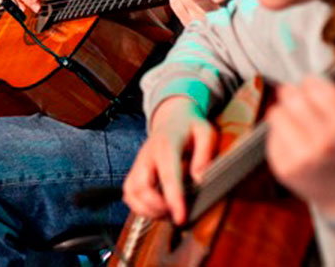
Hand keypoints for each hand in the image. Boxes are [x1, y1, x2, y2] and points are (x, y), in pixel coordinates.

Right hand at [123, 97, 217, 224]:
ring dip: (147, 210)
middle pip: (141, 187)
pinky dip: (139, 207)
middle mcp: (147, 156)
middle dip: (157, 207)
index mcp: (165, 146)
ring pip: (131, 193)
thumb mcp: (205, 132)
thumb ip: (205, 153)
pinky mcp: (135, 172)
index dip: (173, 198)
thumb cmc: (190, 128)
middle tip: (176, 215)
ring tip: (167, 213)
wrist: (172, 118)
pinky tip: (156, 209)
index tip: (180, 217)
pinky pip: (129, 194)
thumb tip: (199, 179)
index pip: (167, 175)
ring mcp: (138, 164)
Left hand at [266, 76, 334, 216]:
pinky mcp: (282, 167)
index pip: (318, 89)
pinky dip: (279, 134)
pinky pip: (271, 135)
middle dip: (292, 93)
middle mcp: (323, 144)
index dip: (311, 83)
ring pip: (276, 112)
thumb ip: (330, 102)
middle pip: (292, 98)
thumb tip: (304, 80)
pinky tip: (292, 142)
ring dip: (283, 113)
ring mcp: (301, 157)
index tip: (309, 84)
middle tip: (294, 97)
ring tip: (294, 122)